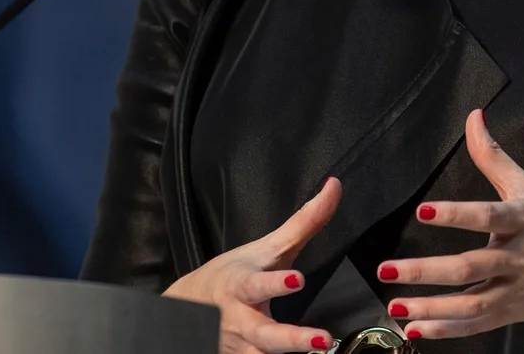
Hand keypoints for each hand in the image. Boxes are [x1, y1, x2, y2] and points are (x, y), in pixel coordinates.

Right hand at [165, 176, 342, 353]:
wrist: (188, 308)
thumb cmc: (234, 273)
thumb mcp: (265, 248)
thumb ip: (303, 221)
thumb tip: (335, 186)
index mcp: (242, 284)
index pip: (258, 283)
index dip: (275, 282)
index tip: (297, 280)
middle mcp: (240, 318)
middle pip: (264, 333)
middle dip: (291, 338)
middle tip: (322, 340)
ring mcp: (240, 345)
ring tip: (321, 352)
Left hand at [376, 110, 523, 341]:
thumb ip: (494, 156)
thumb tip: (473, 116)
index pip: (487, 216)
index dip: (455, 214)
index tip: (422, 211)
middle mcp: (520, 255)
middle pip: (470, 266)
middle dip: (426, 271)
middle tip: (387, 269)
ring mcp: (519, 287)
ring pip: (471, 303)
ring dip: (431, 308)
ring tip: (396, 306)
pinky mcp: (519, 310)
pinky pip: (480, 323)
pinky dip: (450, 330)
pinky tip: (418, 329)